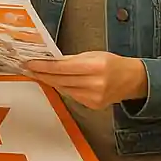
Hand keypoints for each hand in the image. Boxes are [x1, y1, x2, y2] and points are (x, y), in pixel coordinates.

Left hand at [26, 51, 148, 109]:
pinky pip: (71, 95)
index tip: (30, 63)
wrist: (131, 80)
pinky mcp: (93, 105)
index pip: (62, 67)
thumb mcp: (93, 55)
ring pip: (64, 89)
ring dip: (50, 81)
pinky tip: (56, 82)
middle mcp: (95, 84)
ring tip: (39, 74)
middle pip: (60, 80)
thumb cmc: (111, 64)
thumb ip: (71, 59)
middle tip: (29, 68)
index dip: (43, 66)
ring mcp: (94, 97)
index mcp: (95, 67)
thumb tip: (49, 61)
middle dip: (42, 74)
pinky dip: (62, 88)